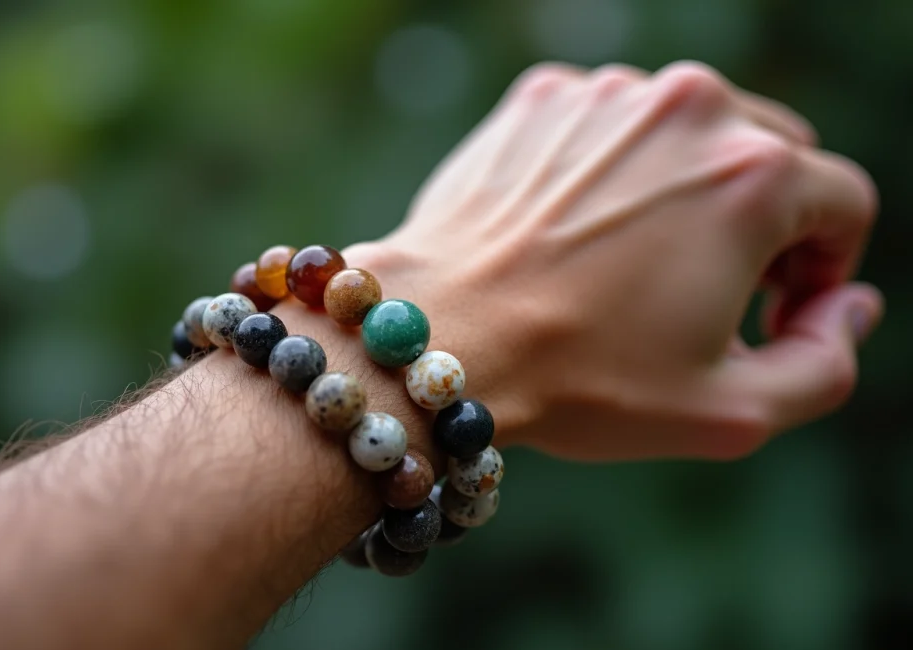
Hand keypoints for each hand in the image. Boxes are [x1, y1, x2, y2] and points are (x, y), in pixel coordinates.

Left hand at [345, 61, 881, 461]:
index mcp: (756, 173)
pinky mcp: (543, 98)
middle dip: (764, 224)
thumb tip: (848, 305)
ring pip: (688, 136)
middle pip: (774, 155)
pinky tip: (578, 233)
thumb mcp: (731, 410)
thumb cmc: (581, 378)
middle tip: (713, 291)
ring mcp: (608, 94)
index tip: (774, 312)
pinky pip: (612, 128)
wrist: (441, 335)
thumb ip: (827, 364)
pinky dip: (614, 171)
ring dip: (685, 192)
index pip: (843, 202)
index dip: (824, 268)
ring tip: (635, 265)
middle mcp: (689, 108)